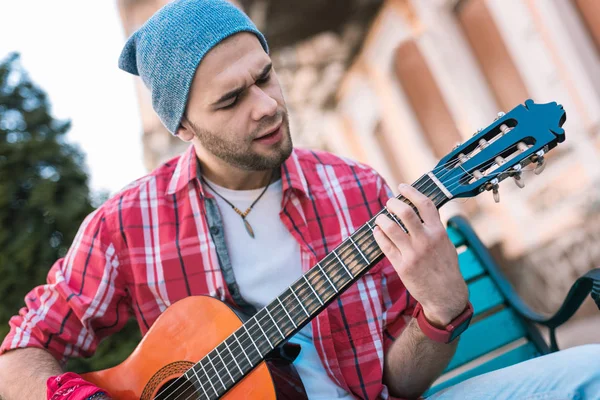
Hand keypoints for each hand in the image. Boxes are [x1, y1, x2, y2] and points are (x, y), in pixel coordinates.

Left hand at [373, 184, 468, 326]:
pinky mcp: (402, 266)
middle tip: (389, 203)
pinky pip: (384, 245)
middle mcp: (426, 241)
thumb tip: (418, 209)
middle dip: (393, 203)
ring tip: (380, 218)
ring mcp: (413, 253)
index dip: (411, 192)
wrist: (445, 295)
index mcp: (438, 232)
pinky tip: (377, 231)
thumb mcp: (446, 243)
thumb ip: (433, 227)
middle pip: (405, 212)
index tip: (402, 186)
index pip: (425, 204)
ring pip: (390, 228)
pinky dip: (378, 235)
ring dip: (381, 219)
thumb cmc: (445, 266)